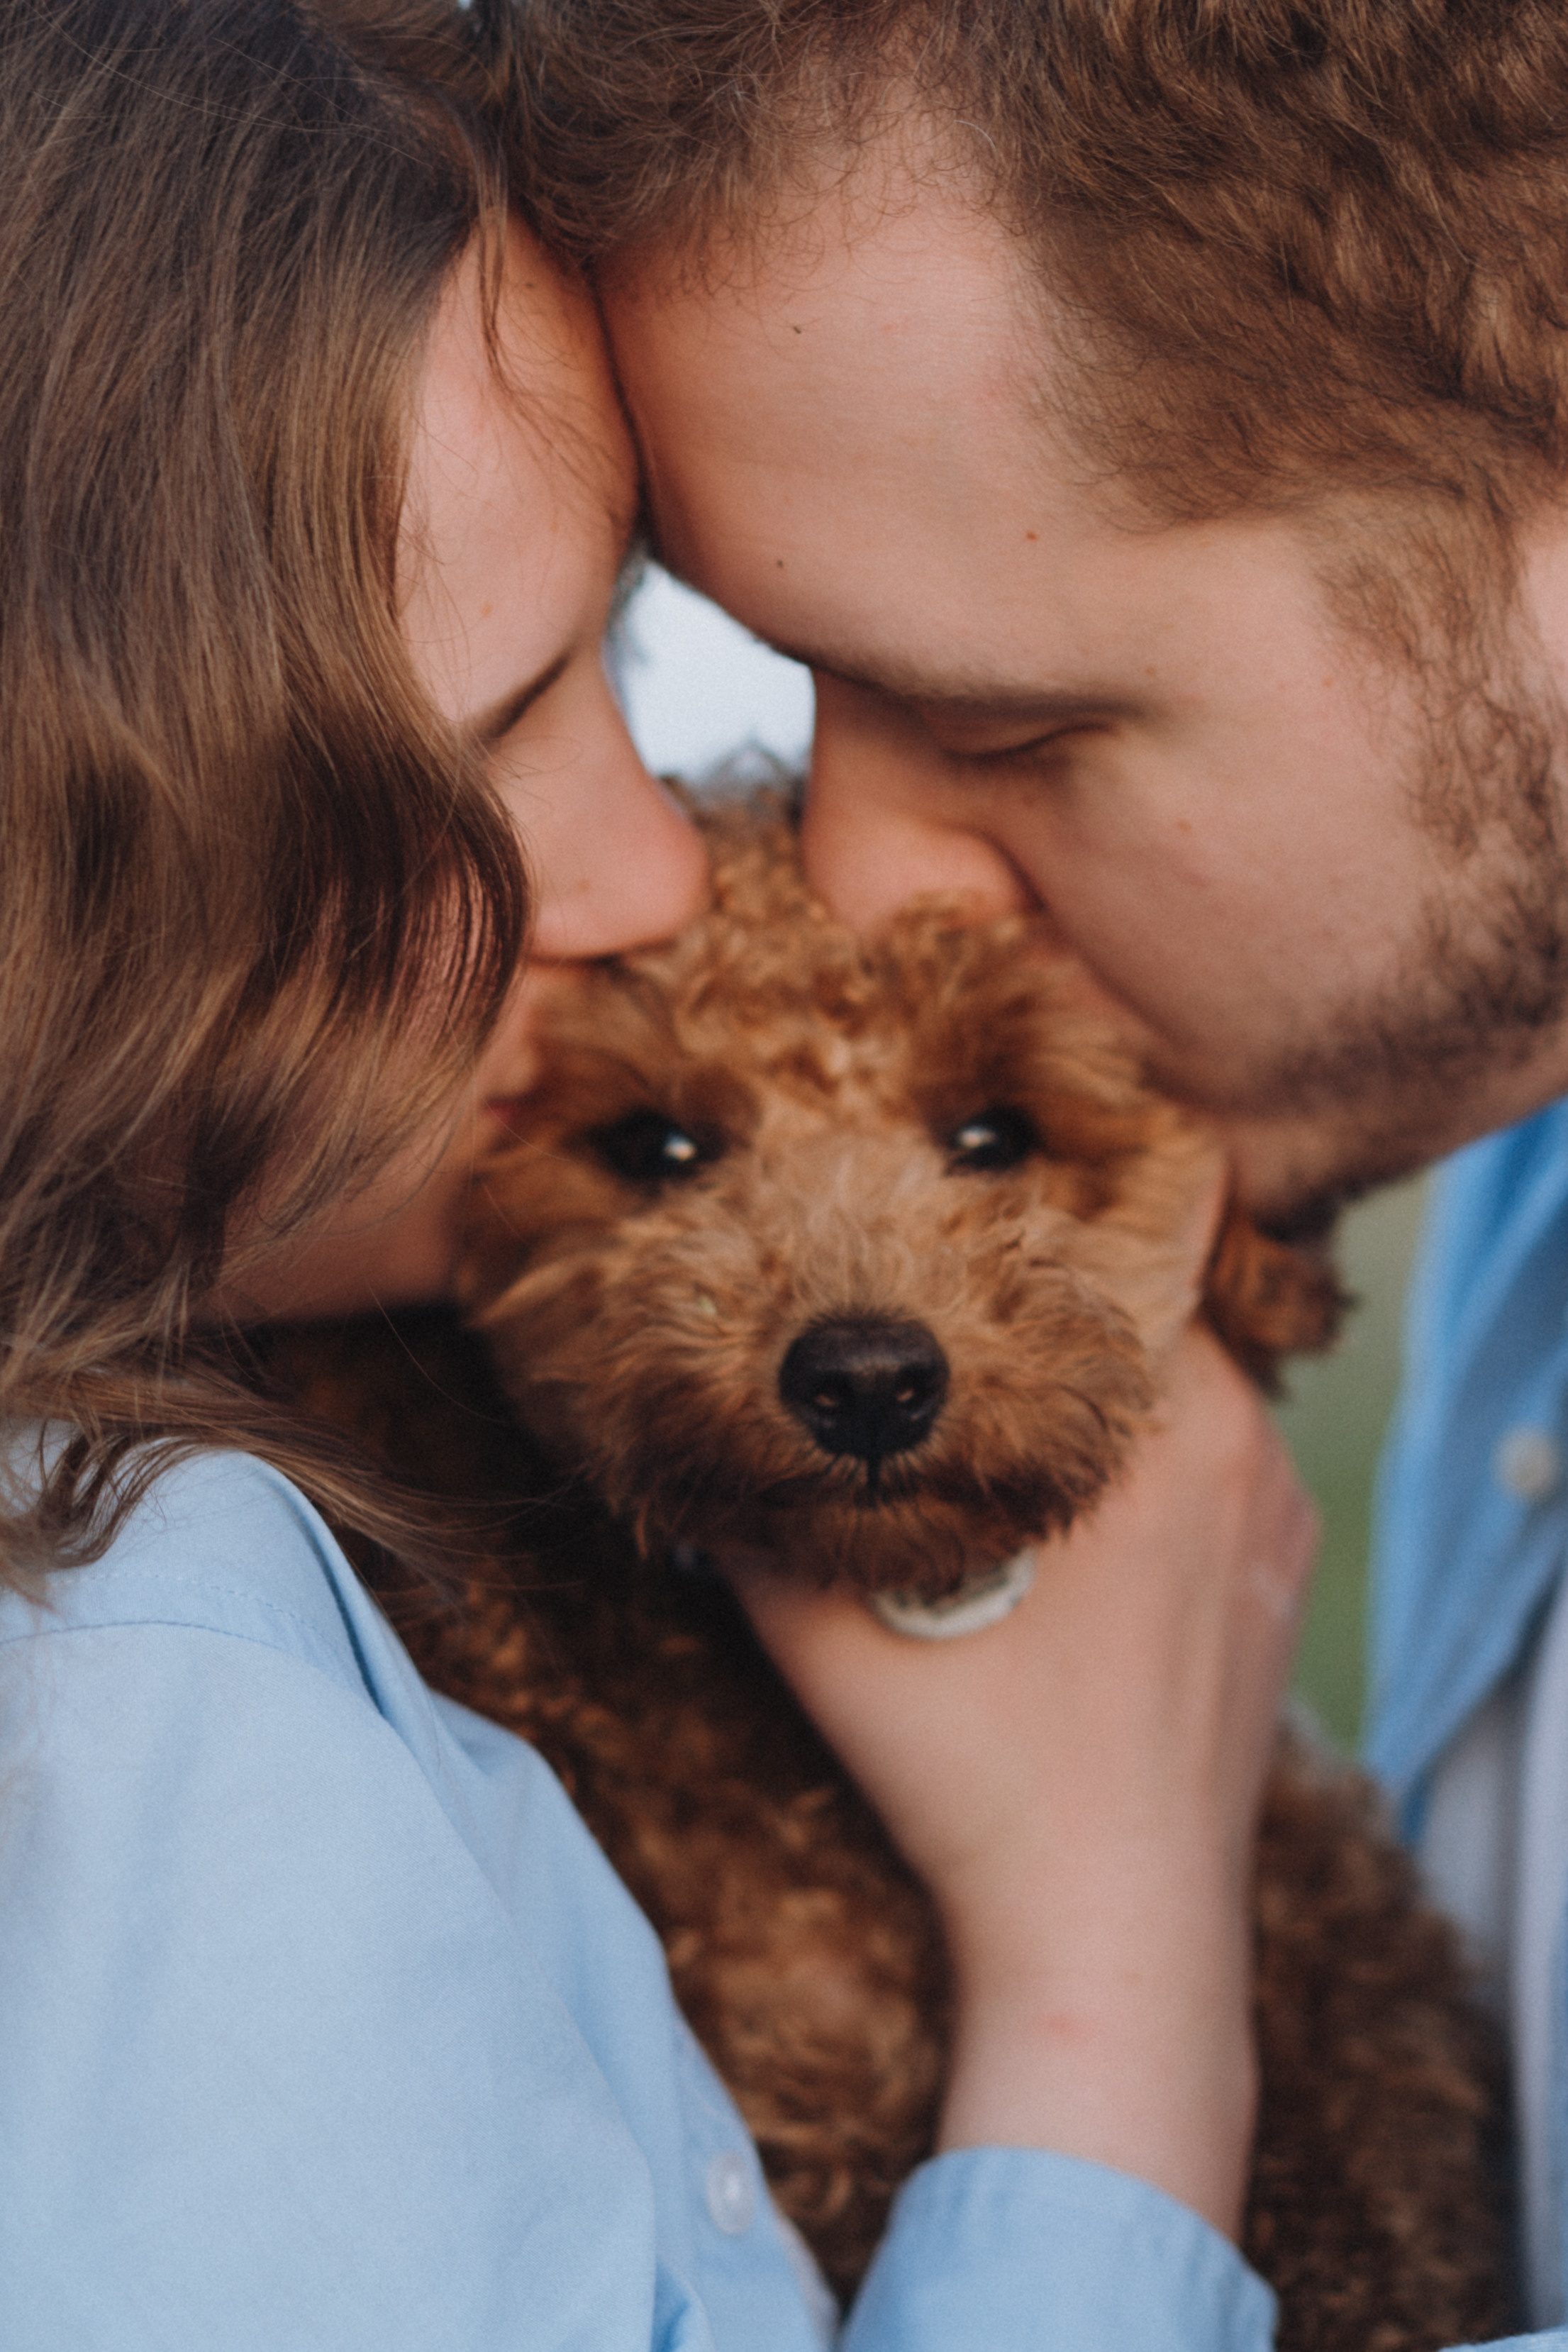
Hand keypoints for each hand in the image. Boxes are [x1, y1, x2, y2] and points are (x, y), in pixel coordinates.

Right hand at [731, 1327, 1318, 2235]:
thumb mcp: (828, 1630)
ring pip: (1177, 1400)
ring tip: (993, 1409)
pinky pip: (1212, 1476)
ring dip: (1092, 1395)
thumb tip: (694, 1435)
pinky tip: (1061, 1514)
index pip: (1111, 1255)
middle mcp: (1252, 1455)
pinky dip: (1145, 1469)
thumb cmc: (979, 1773)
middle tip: (945, 1321)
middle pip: (1141, 1324)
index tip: (942, 1245)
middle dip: (1042, 1319)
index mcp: (1171, 1429)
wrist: (1107, 1932)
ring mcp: (1280, 1526)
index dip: (1018, 1237)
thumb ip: (759, 1521)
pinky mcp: (1278, 1589)